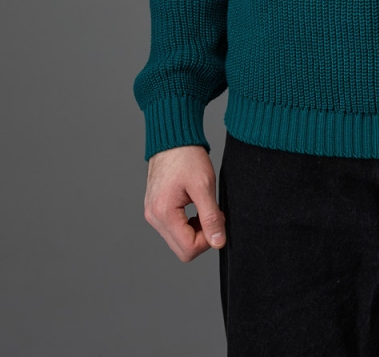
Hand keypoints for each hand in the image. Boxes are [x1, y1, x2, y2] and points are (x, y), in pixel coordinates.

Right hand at [143, 144, 225, 262]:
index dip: (208, 240)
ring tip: (204, 207)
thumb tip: (218, 242)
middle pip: (181, 249)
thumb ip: (211, 217)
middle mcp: (153, 217)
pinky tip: (195, 207)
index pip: (188, 249)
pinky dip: (187, 224)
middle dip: (202, 237)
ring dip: (195, 230)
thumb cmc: (187, 156)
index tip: (218, 218)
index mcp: (163, 213)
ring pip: (177, 240)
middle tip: (213, 213)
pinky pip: (173, 229)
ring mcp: (152, 214)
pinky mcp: (155, 209)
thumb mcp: (204, 185)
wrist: (173, 137)